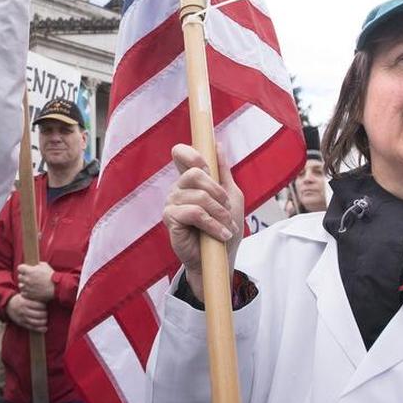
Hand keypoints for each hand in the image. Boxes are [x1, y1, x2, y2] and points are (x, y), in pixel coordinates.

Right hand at [6, 293, 46, 332]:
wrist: (8, 305)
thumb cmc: (19, 299)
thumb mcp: (24, 295)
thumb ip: (33, 297)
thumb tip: (45, 297)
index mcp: (24, 302)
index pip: (38, 305)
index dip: (44, 306)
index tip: (45, 305)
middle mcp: (23, 311)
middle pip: (38, 314)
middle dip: (45, 314)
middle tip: (46, 313)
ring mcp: (22, 318)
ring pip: (36, 322)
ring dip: (43, 321)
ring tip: (45, 320)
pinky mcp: (22, 324)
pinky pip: (32, 328)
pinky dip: (39, 329)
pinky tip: (45, 329)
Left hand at [17, 262, 54, 301]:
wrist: (56, 288)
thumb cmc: (51, 276)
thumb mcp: (45, 266)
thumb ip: (38, 264)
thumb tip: (35, 265)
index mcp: (29, 271)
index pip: (19, 267)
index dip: (23, 268)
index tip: (25, 269)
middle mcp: (26, 279)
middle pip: (19, 276)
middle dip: (24, 276)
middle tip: (29, 277)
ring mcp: (27, 288)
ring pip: (20, 285)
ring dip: (24, 284)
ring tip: (30, 284)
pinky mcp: (28, 295)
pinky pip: (23, 292)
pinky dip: (26, 291)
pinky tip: (31, 290)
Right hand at [163, 144, 242, 302]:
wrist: (220, 258)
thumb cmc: (224, 227)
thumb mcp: (231, 196)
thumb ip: (223, 172)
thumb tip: (217, 145)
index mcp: (190, 180)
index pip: (181, 153)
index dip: (193, 153)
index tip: (208, 166)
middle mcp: (178, 188)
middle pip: (195, 172)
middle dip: (218, 192)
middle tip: (227, 208)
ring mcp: (172, 203)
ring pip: (199, 195)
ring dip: (220, 213)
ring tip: (226, 226)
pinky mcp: (170, 219)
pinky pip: (194, 213)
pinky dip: (212, 224)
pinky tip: (219, 234)